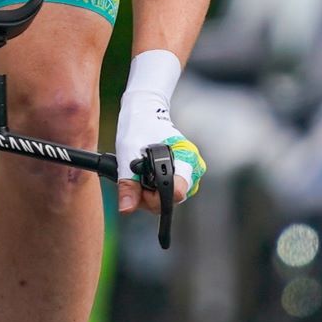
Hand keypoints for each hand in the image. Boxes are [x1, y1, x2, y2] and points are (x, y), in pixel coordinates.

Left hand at [113, 48, 203, 214]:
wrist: (145, 112)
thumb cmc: (139, 127)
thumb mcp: (127, 155)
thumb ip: (128, 184)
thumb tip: (126, 209)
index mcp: (186, 159)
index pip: (176, 194)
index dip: (154, 196)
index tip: (141, 184)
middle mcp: (194, 168)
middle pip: (171, 200)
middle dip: (149, 195)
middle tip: (136, 176)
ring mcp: (190, 173)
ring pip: (169, 198)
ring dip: (150, 192)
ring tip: (141, 172)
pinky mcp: (184, 175)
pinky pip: (168, 191)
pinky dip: (153, 188)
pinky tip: (146, 174)